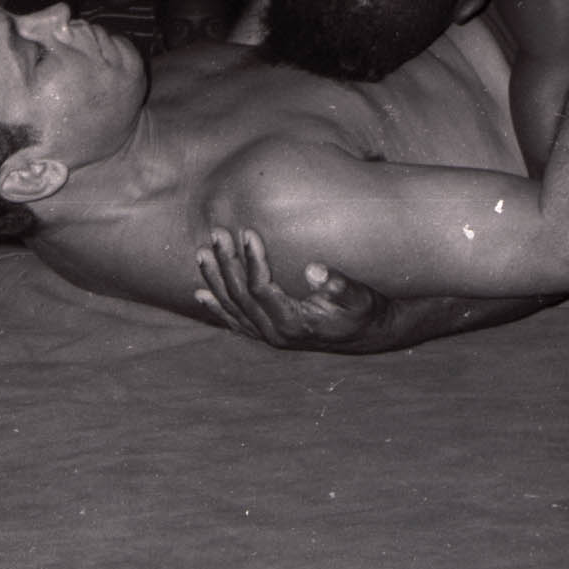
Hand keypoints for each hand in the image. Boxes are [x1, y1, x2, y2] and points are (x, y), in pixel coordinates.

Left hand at [194, 227, 394, 352]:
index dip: (252, 259)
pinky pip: (235, 322)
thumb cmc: (363, 310)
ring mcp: (268, 336)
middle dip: (226, 262)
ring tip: (202, 252)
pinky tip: (201, 294)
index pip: (261, 288)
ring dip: (215, 280)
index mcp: (294, 323)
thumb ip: (340, 285)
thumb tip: (315, 270)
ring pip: (232, 308)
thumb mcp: (360, 297)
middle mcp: (275, 333)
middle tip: (217, 232)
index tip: (247, 232)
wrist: (367, 333)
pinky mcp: (267, 335)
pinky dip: (217, 308)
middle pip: (239, 296)